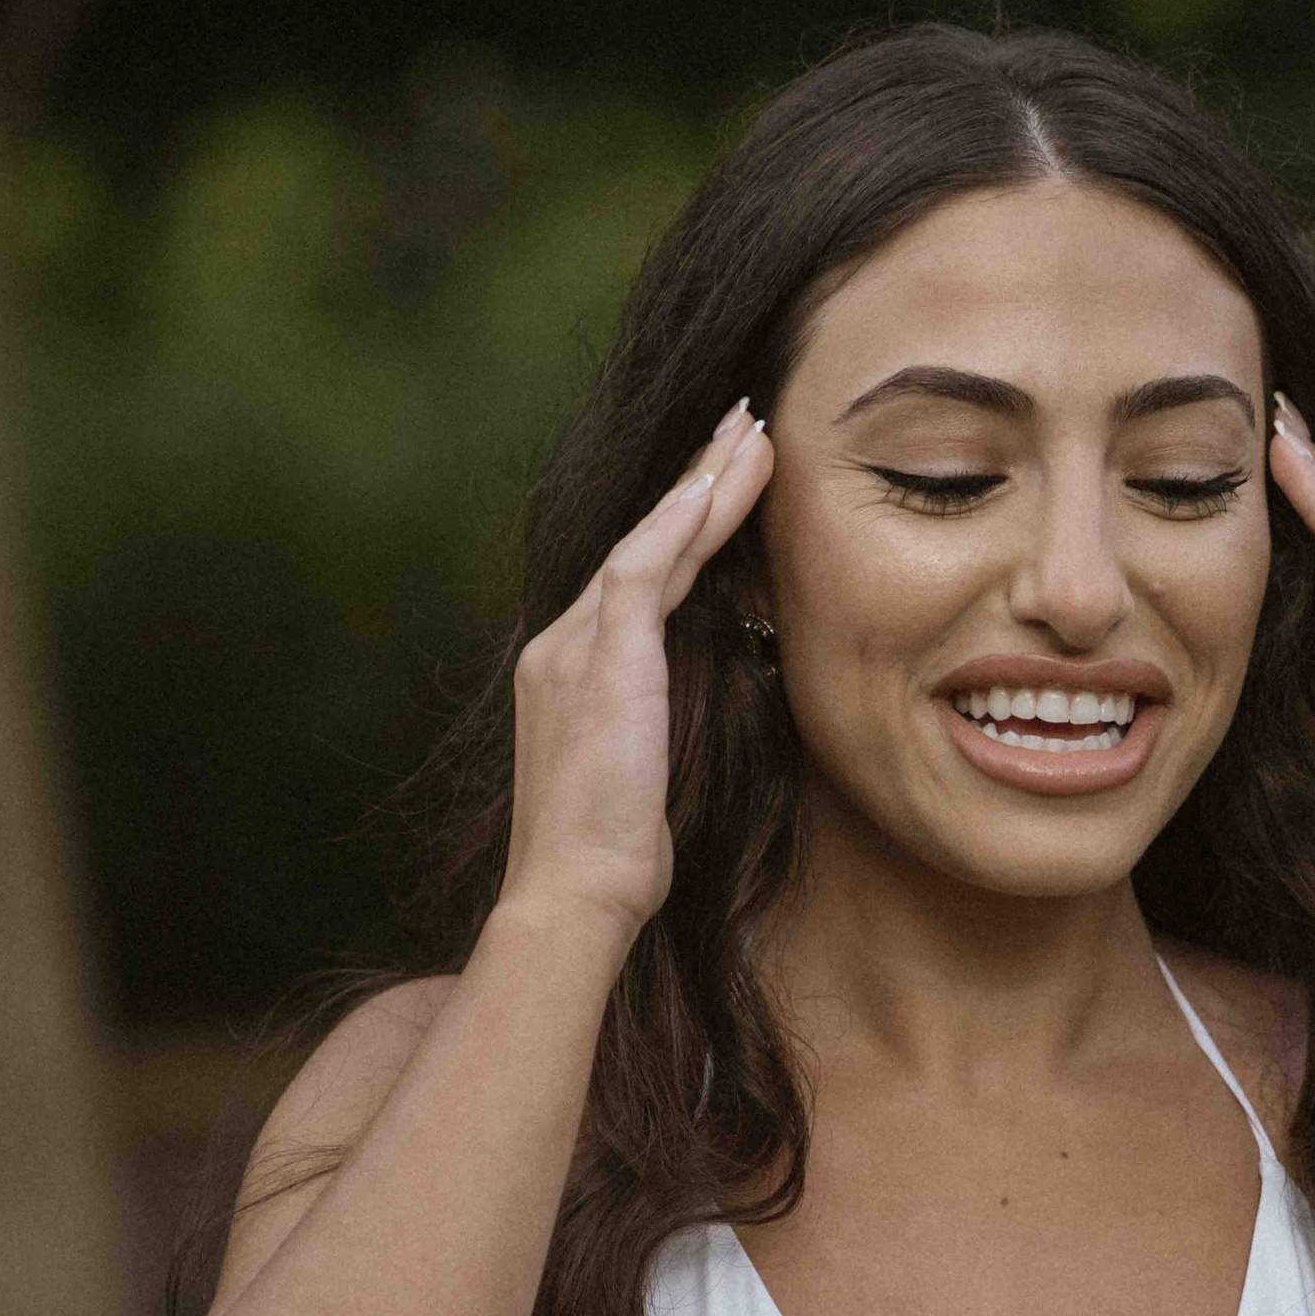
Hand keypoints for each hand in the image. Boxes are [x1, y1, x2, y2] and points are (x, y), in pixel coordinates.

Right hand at [501, 401, 773, 943]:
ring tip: (752, 431)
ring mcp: (574, 649)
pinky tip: (716, 483)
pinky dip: (681, 524)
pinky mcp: (600, 663)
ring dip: (704, 483)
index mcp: (569, 671)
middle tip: (742, 421)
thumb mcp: (640, 776)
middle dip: (695, 479)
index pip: (637, 576)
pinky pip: (643, 571)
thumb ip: (655, 728)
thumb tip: (689, 717)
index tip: (726, 479)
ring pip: (649, 542)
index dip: (684, 525)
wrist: (573, 894)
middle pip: (641, 542)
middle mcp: (561, 645)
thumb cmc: (611, 858)